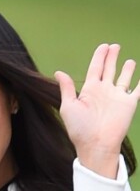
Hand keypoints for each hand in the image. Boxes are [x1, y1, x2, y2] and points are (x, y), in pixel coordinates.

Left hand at [54, 43, 138, 177]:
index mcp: (89, 90)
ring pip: (124, 78)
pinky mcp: (129, 104)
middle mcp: (104, 91)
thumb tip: (59, 72)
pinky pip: (139, 90)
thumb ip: (67, 88)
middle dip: (112, 57)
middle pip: (109, 69)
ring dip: (127, 69)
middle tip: (114, 46)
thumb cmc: (79, 128)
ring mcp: (117, 97)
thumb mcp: (69, 106)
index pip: (95, 68)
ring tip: (130, 61)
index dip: (99, 57)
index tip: (103, 46)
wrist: (95, 144)